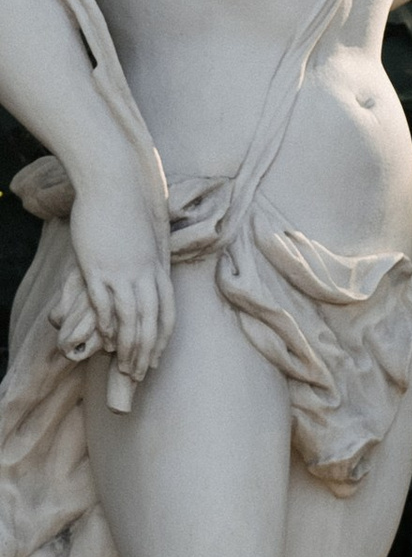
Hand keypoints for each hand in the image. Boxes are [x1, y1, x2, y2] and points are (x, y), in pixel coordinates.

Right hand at [58, 173, 172, 386]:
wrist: (115, 180)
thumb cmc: (130, 207)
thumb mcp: (148, 238)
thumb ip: (149, 260)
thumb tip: (148, 273)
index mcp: (160, 269)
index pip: (167, 314)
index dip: (162, 341)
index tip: (156, 361)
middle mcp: (146, 274)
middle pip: (151, 324)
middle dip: (146, 353)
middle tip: (138, 375)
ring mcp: (123, 272)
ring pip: (130, 320)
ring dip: (128, 348)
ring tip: (124, 367)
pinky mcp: (99, 266)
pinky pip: (104, 303)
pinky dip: (106, 324)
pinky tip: (104, 340)